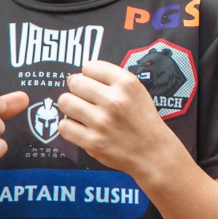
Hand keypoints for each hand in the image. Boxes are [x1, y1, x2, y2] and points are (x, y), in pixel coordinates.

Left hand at [57, 61, 183, 181]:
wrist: (153, 152)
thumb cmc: (142, 120)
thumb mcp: (136, 90)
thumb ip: (109, 80)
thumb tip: (74, 78)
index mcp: (126, 83)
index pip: (89, 66)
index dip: (89, 75)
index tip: (93, 84)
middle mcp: (114, 100)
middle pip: (75, 83)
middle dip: (77, 90)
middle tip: (86, 100)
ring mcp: (102, 122)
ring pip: (65, 102)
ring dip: (71, 107)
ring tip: (82, 113)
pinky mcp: (93, 142)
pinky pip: (64, 126)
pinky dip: (69, 126)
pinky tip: (81, 128)